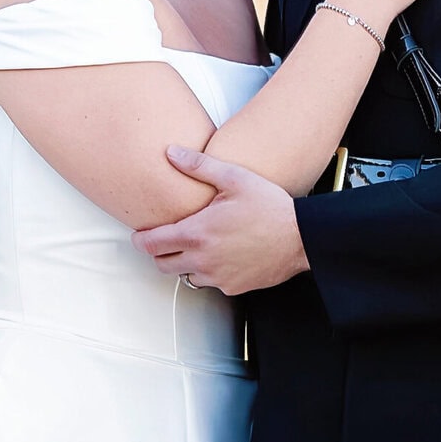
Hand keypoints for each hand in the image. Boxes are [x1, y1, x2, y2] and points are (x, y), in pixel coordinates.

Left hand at [131, 146, 307, 294]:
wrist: (300, 238)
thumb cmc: (270, 207)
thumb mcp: (234, 178)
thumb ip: (199, 166)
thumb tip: (172, 153)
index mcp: (197, 232)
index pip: (151, 244)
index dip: (140, 239)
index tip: (140, 234)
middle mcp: (202, 259)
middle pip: (162, 264)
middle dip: (159, 252)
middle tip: (167, 238)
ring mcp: (217, 277)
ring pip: (186, 275)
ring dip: (185, 263)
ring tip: (198, 245)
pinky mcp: (233, 287)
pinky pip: (211, 283)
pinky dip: (210, 271)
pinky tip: (222, 255)